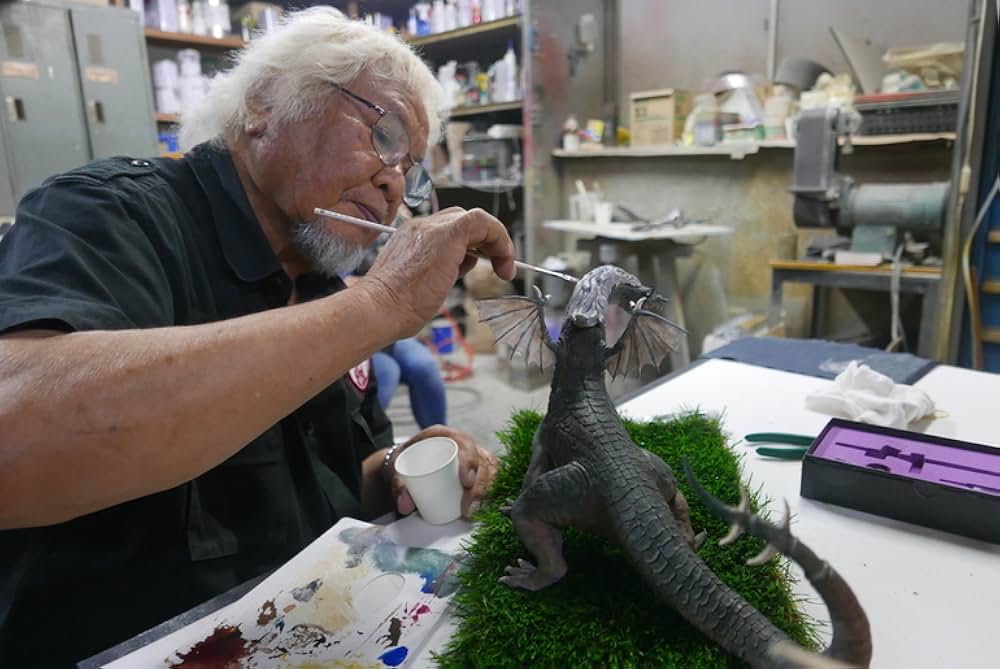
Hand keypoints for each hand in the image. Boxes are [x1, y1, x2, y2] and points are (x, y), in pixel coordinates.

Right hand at [358, 208, 514, 336]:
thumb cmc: (393, 308)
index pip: (448, 228)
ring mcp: (432, 228)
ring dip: (496, 242)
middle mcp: (420, 227)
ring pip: (475, 219)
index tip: (481, 264)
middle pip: (462, 219)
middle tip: (498, 265)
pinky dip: (499, 238)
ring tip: (505, 267)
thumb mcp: (423, 285)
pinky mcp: (447, 235)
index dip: (470, 244)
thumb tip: (465, 264)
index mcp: (411, 237)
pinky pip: (483, 223)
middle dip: (485, 240)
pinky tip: (504, 261)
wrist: (378, 309)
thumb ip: (443, 268)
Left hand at [389, 425, 498, 519]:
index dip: (469, 463)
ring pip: (491, 468)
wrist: (409, 461)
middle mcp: (463, 442)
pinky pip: (494, 475)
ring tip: (474, 511)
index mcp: (444, 434)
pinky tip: (489, 504)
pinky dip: (494, 489)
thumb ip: (399, 486)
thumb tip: (405, 506)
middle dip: (480, 485)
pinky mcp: (479, 465)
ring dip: (488, 491)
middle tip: (467, 508)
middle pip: (481, 460)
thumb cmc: (406, 462)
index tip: (466, 483)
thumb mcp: (399, 470)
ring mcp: (474, 452)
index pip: (464, 444)